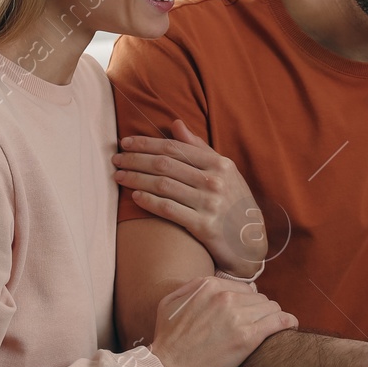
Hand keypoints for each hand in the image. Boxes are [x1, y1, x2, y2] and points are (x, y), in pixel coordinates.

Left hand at [114, 120, 266, 275]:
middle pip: (165, 164)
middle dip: (136, 159)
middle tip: (116, 159)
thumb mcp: (225, 172)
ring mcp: (210, 204)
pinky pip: (169, 209)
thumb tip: (176, 123)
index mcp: (220, 163)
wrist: (251, 243)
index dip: (147, 143)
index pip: (175, 148)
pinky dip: (149, 201)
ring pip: (163, 185)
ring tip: (119, 176)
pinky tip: (134, 196)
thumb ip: (200, 148)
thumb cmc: (234, 203)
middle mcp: (215, 181)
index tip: (126, 143)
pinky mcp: (204, 226)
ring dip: (136, 179)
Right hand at [147, 277, 295, 366]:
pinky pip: (280, 320)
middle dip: (259, 311)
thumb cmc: (166, 340)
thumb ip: (192, 287)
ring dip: (273, 317)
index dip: (247, 303)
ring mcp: (238, 315)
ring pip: (271, 308)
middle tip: (258, 325)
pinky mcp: (248, 336)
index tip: (248, 314)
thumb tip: (212, 285)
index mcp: (209, 286)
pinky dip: (289, 322)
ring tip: (274, 328)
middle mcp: (225, 296)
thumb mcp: (170, 302)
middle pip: (259, 298)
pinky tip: (291, 326)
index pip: (243, 288)